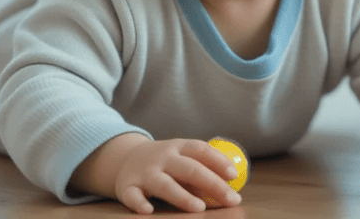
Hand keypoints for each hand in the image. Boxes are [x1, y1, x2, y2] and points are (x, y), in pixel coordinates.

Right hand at [94, 135, 241, 213]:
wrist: (125, 159)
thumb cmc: (165, 163)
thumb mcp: (181, 160)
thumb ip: (200, 173)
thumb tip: (228, 192)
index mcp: (179, 147)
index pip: (201, 150)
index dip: (218, 161)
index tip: (234, 175)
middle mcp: (163, 158)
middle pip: (190, 169)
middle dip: (212, 184)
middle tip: (231, 199)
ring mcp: (145, 172)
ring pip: (164, 184)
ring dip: (182, 196)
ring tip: (199, 208)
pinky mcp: (127, 186)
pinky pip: (133, 196)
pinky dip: (139, 203)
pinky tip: (148, 211)